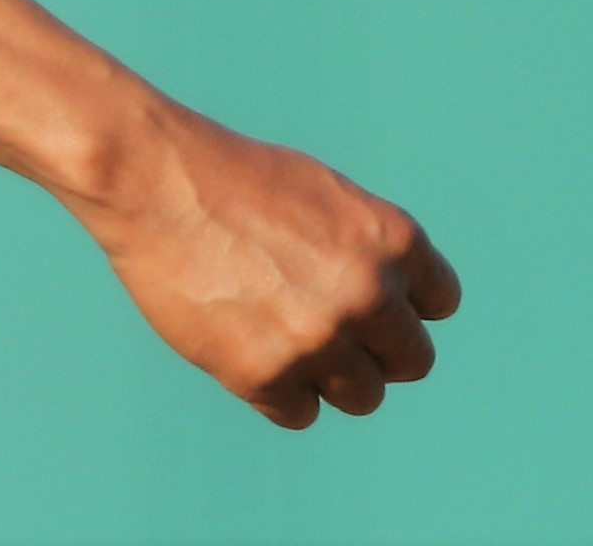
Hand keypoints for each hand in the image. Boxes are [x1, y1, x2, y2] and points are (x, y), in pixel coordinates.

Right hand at [78, 96, 460, 427]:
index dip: (402, 303)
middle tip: (326, 326)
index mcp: (391, 239)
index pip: (439, 303)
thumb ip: (370, 250)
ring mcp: (318, 339)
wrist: (153, 181)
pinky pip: (300, 413)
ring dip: (330, 376)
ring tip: (284, 337)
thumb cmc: (233, 179)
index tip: (366, 297)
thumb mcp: (325, 194)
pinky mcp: (267, 376)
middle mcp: (367, 294)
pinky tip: (246, 345)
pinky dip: (278, 390)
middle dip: (375, 349)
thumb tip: (395, 304)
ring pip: (362, 397)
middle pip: (412, 361)